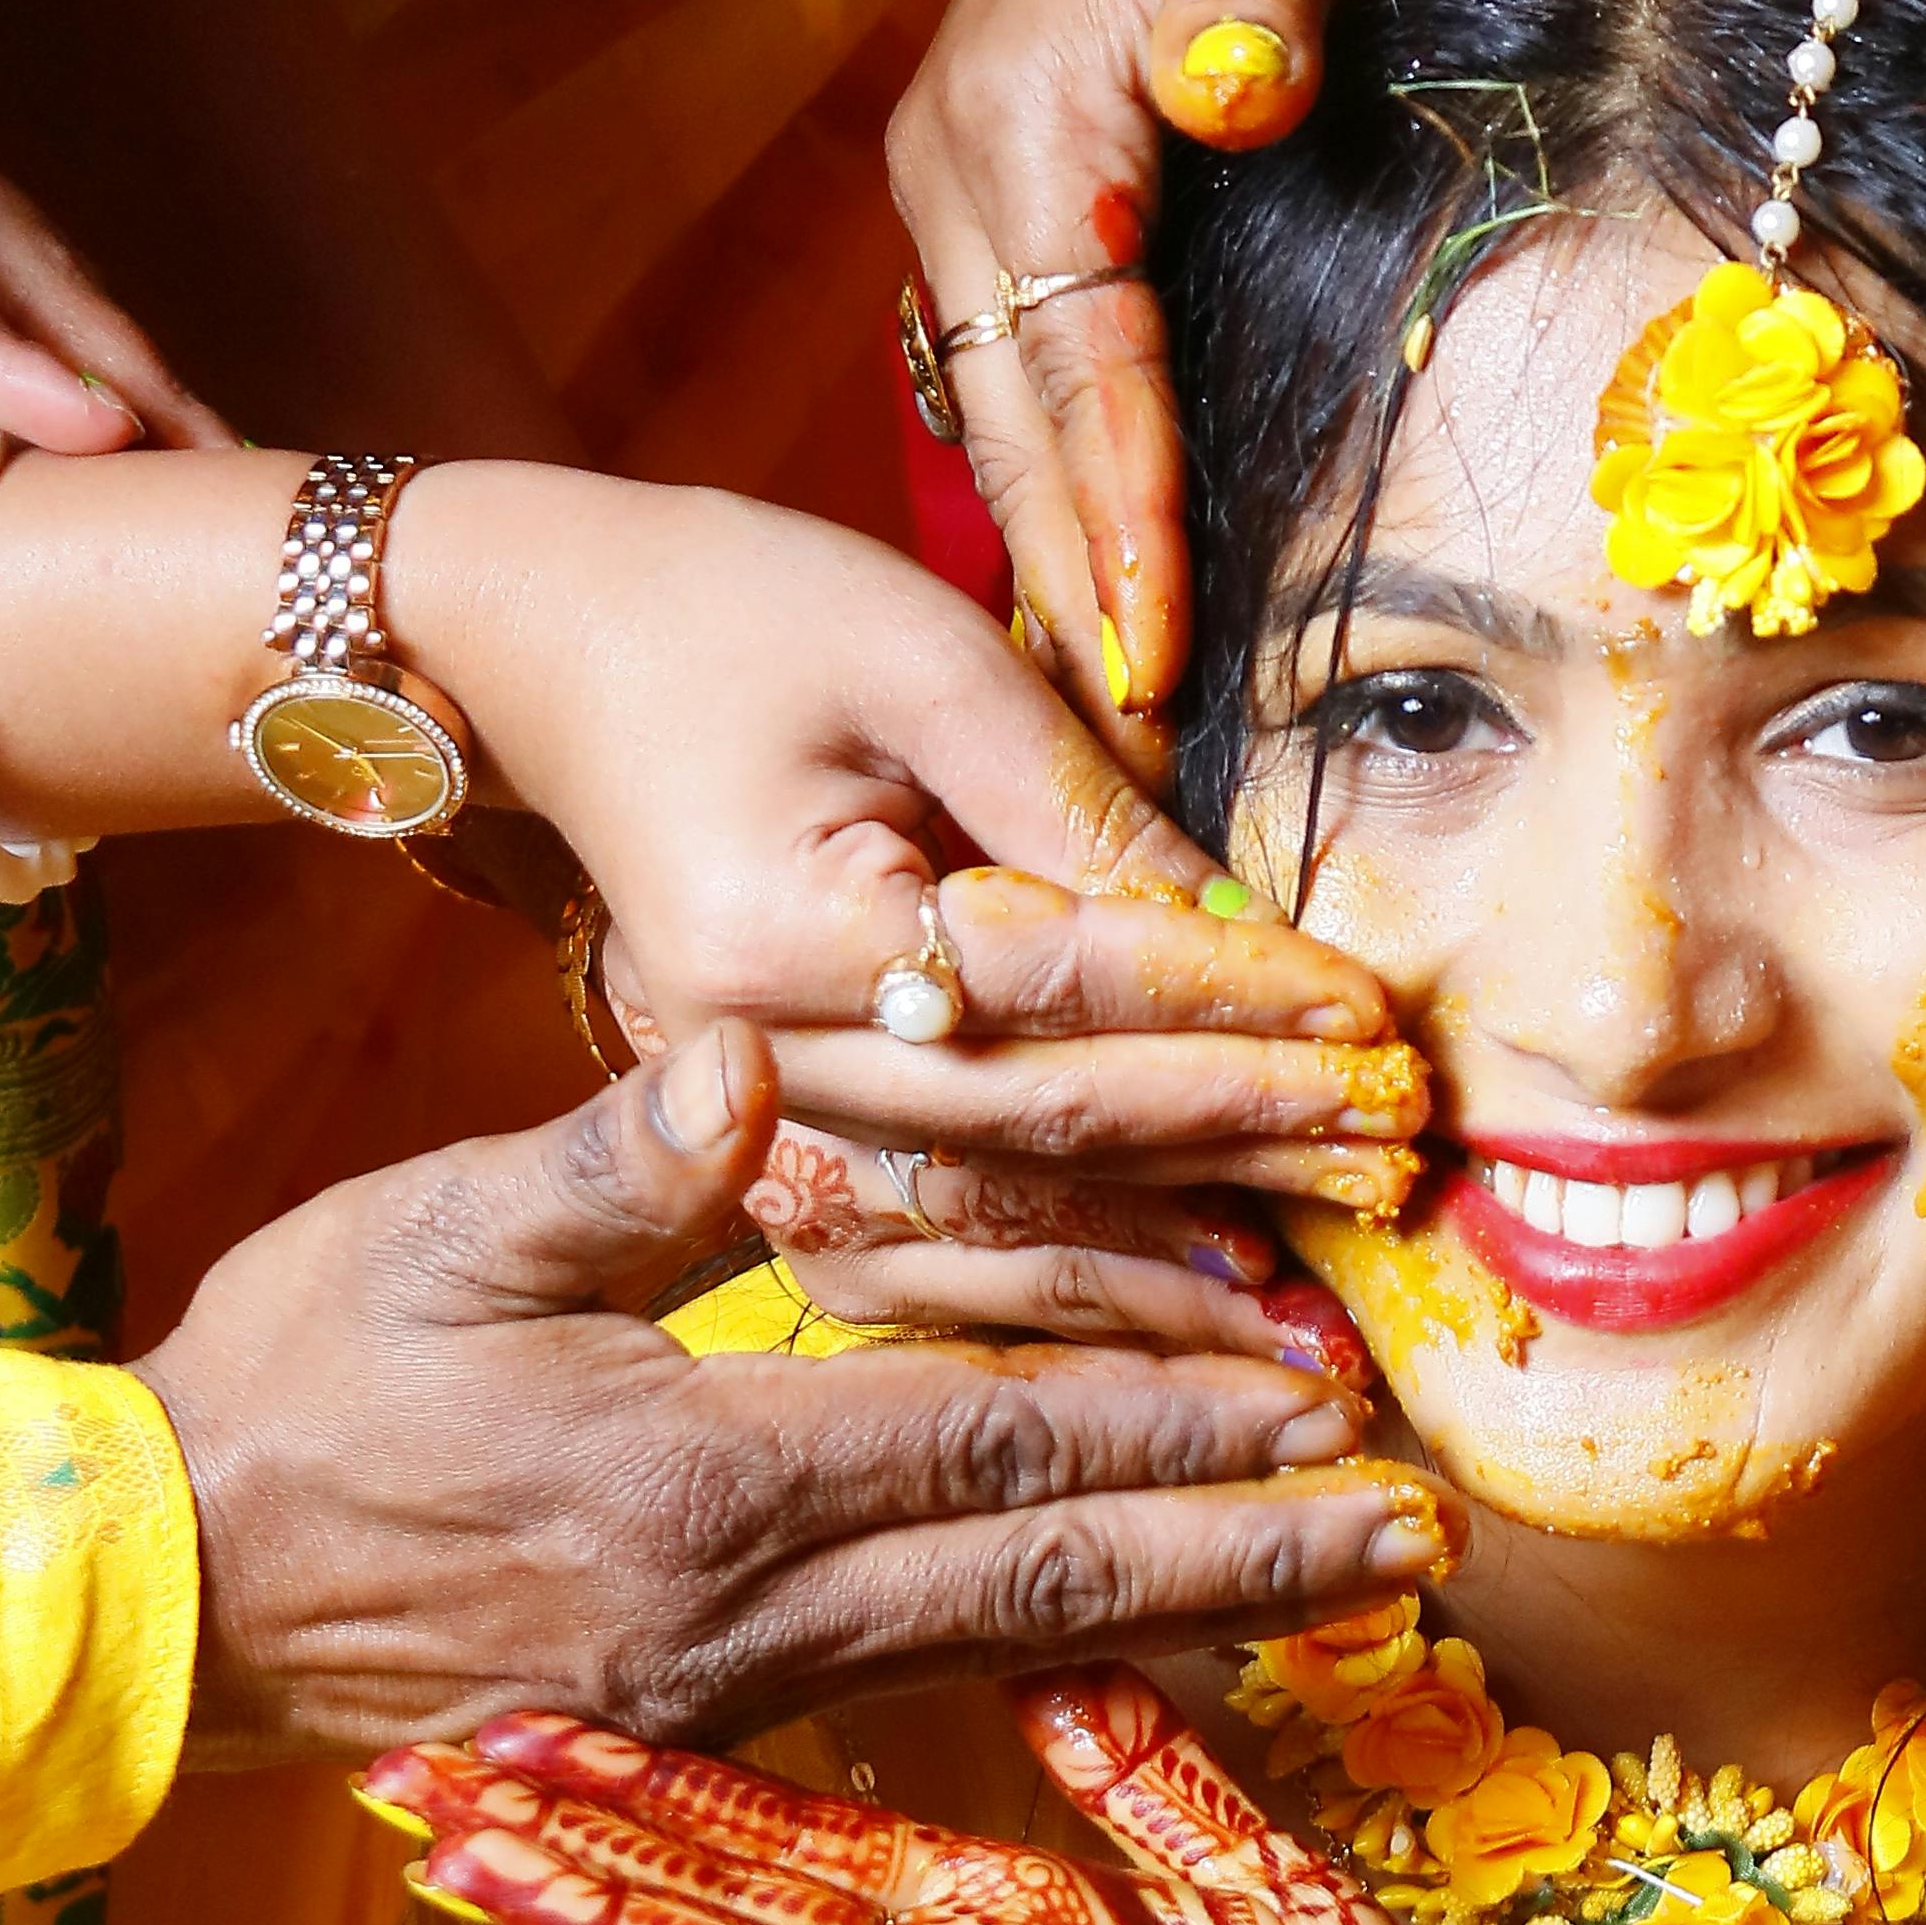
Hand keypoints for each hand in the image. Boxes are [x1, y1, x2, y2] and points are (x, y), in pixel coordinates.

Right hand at [135, 1023, 1445, 1761]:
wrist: (163, 1596)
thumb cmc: (293, 1389)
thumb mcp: (433, 1236)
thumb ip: (615, 1158)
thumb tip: (759, 1065)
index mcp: (692, 1477)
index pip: (991, 1439)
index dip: (1172, 1415)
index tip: (1328, 1391)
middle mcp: (742, 1613)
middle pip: (1049, 1578)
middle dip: (1252, 1548)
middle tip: (1423, 1534)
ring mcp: (730, 1695)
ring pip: (1012, 1646)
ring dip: (1196, 1614)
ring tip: (1349, 1586)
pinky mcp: (706, 1729)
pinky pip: (926, 1692)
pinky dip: (1064, 1663)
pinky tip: (1163, 1647)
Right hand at [383, 473, 1427, 1294]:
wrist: (528, 647)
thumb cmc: (729, 611)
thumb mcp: (921, 655)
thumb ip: (1083, 812)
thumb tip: (1261, 942)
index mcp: (773, 929)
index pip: (1053, 989)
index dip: (1229, 1005)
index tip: (1375, 1017)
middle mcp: (740, 1064)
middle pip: (1035, 1128)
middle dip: (1234, 1137)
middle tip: (1396, 1145)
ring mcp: (731, 1129)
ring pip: (986, 1224)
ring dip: (1170, 1254)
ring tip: (1328, 1258)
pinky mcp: (746, 1158)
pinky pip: (918, 1262)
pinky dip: (1059, 1292)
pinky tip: (1186, 1314)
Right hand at [884, 0, 1432, 755]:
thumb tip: (1237, 89)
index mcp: (1018, 114)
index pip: (1073, 355)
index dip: (1115, 512)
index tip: (1151, 657)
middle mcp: (963, 174)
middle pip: (1014, 425)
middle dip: (1068, 601)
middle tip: (1124, 779)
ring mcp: (973, 201)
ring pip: (1003, 426)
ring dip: (1052, 580)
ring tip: (1106, 746)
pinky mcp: (1011, 215)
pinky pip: (1023, 397)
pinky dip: (1058, 510)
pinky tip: (1094, 622)